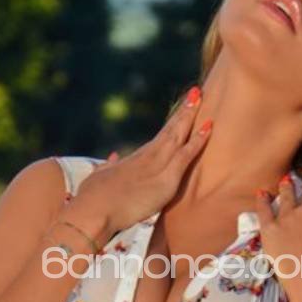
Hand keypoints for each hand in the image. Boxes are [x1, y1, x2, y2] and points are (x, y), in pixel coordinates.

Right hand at [61, 86, 211, 235]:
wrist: (93, 210)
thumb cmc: (93, 198)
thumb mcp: (100, 177)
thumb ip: (109, 166)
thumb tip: (114, 156)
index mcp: (135, 159)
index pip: (160, 138)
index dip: (172, 123)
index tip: (181, 108)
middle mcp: (148, 157)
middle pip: (170, 130)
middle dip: (183, 111)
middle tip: (195, 91)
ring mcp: (157, 166)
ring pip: (178, 136)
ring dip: (190, 116)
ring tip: (201, 95)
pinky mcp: (165, 180)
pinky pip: (186, 156)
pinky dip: (198, 141)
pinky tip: (209, 127)